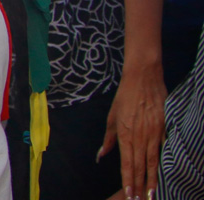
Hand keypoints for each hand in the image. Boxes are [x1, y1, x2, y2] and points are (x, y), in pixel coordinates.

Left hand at [99, 61, 165, 198]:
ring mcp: (155, 133)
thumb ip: (108, 139)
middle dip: (141, 185)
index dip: (128, 180)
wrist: (143, 78)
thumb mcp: (112, 117)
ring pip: (154, 161)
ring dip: (153, 179)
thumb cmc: (124, 97)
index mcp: (125, 134)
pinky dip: (164, 163)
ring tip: (153, 194)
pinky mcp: (165, 128)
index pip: (127, 163)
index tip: (129, 194)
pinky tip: (165, 174)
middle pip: (141, 166)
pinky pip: (164, 149)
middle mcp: (140, 136)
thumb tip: (101, 156)